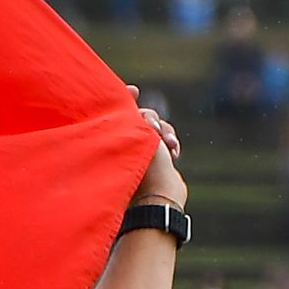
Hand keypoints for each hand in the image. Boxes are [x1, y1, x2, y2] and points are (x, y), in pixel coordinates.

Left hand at [129, 88, 185, 209]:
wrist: (160, 197)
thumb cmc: (145, 170)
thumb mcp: (136, 137)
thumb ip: (133, 115)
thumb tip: (133, 93)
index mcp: (114, 140)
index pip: (119, 113)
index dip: (126, 98)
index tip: (134, 90)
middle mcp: (126, 144)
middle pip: (143, 116)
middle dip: (154, 121)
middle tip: (157, 130)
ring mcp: (142, 151)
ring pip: (158, 126)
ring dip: (166, 132)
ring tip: (169, 147)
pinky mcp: (157, 159)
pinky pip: (166, 139)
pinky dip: (172, 143)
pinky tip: (174, 153)